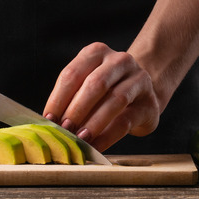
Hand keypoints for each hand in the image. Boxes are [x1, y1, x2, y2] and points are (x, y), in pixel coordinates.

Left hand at [42, 42, 160, 151]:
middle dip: (76, 110)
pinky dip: (107, 136)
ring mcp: (138, 79)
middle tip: (64, 130)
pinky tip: (96, 147)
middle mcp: (119, 61)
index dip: (58, 98)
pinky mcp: (149, 103)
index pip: (72, 74)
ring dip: (93, 122)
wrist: (144, 92)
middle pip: (94, 84)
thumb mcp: (87, 85)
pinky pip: (126, 121)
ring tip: (79, 139)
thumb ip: (70, 98)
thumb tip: (50, 122)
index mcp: (96, 52)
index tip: (48, 119)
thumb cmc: (106, 90)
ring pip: (114, 100)